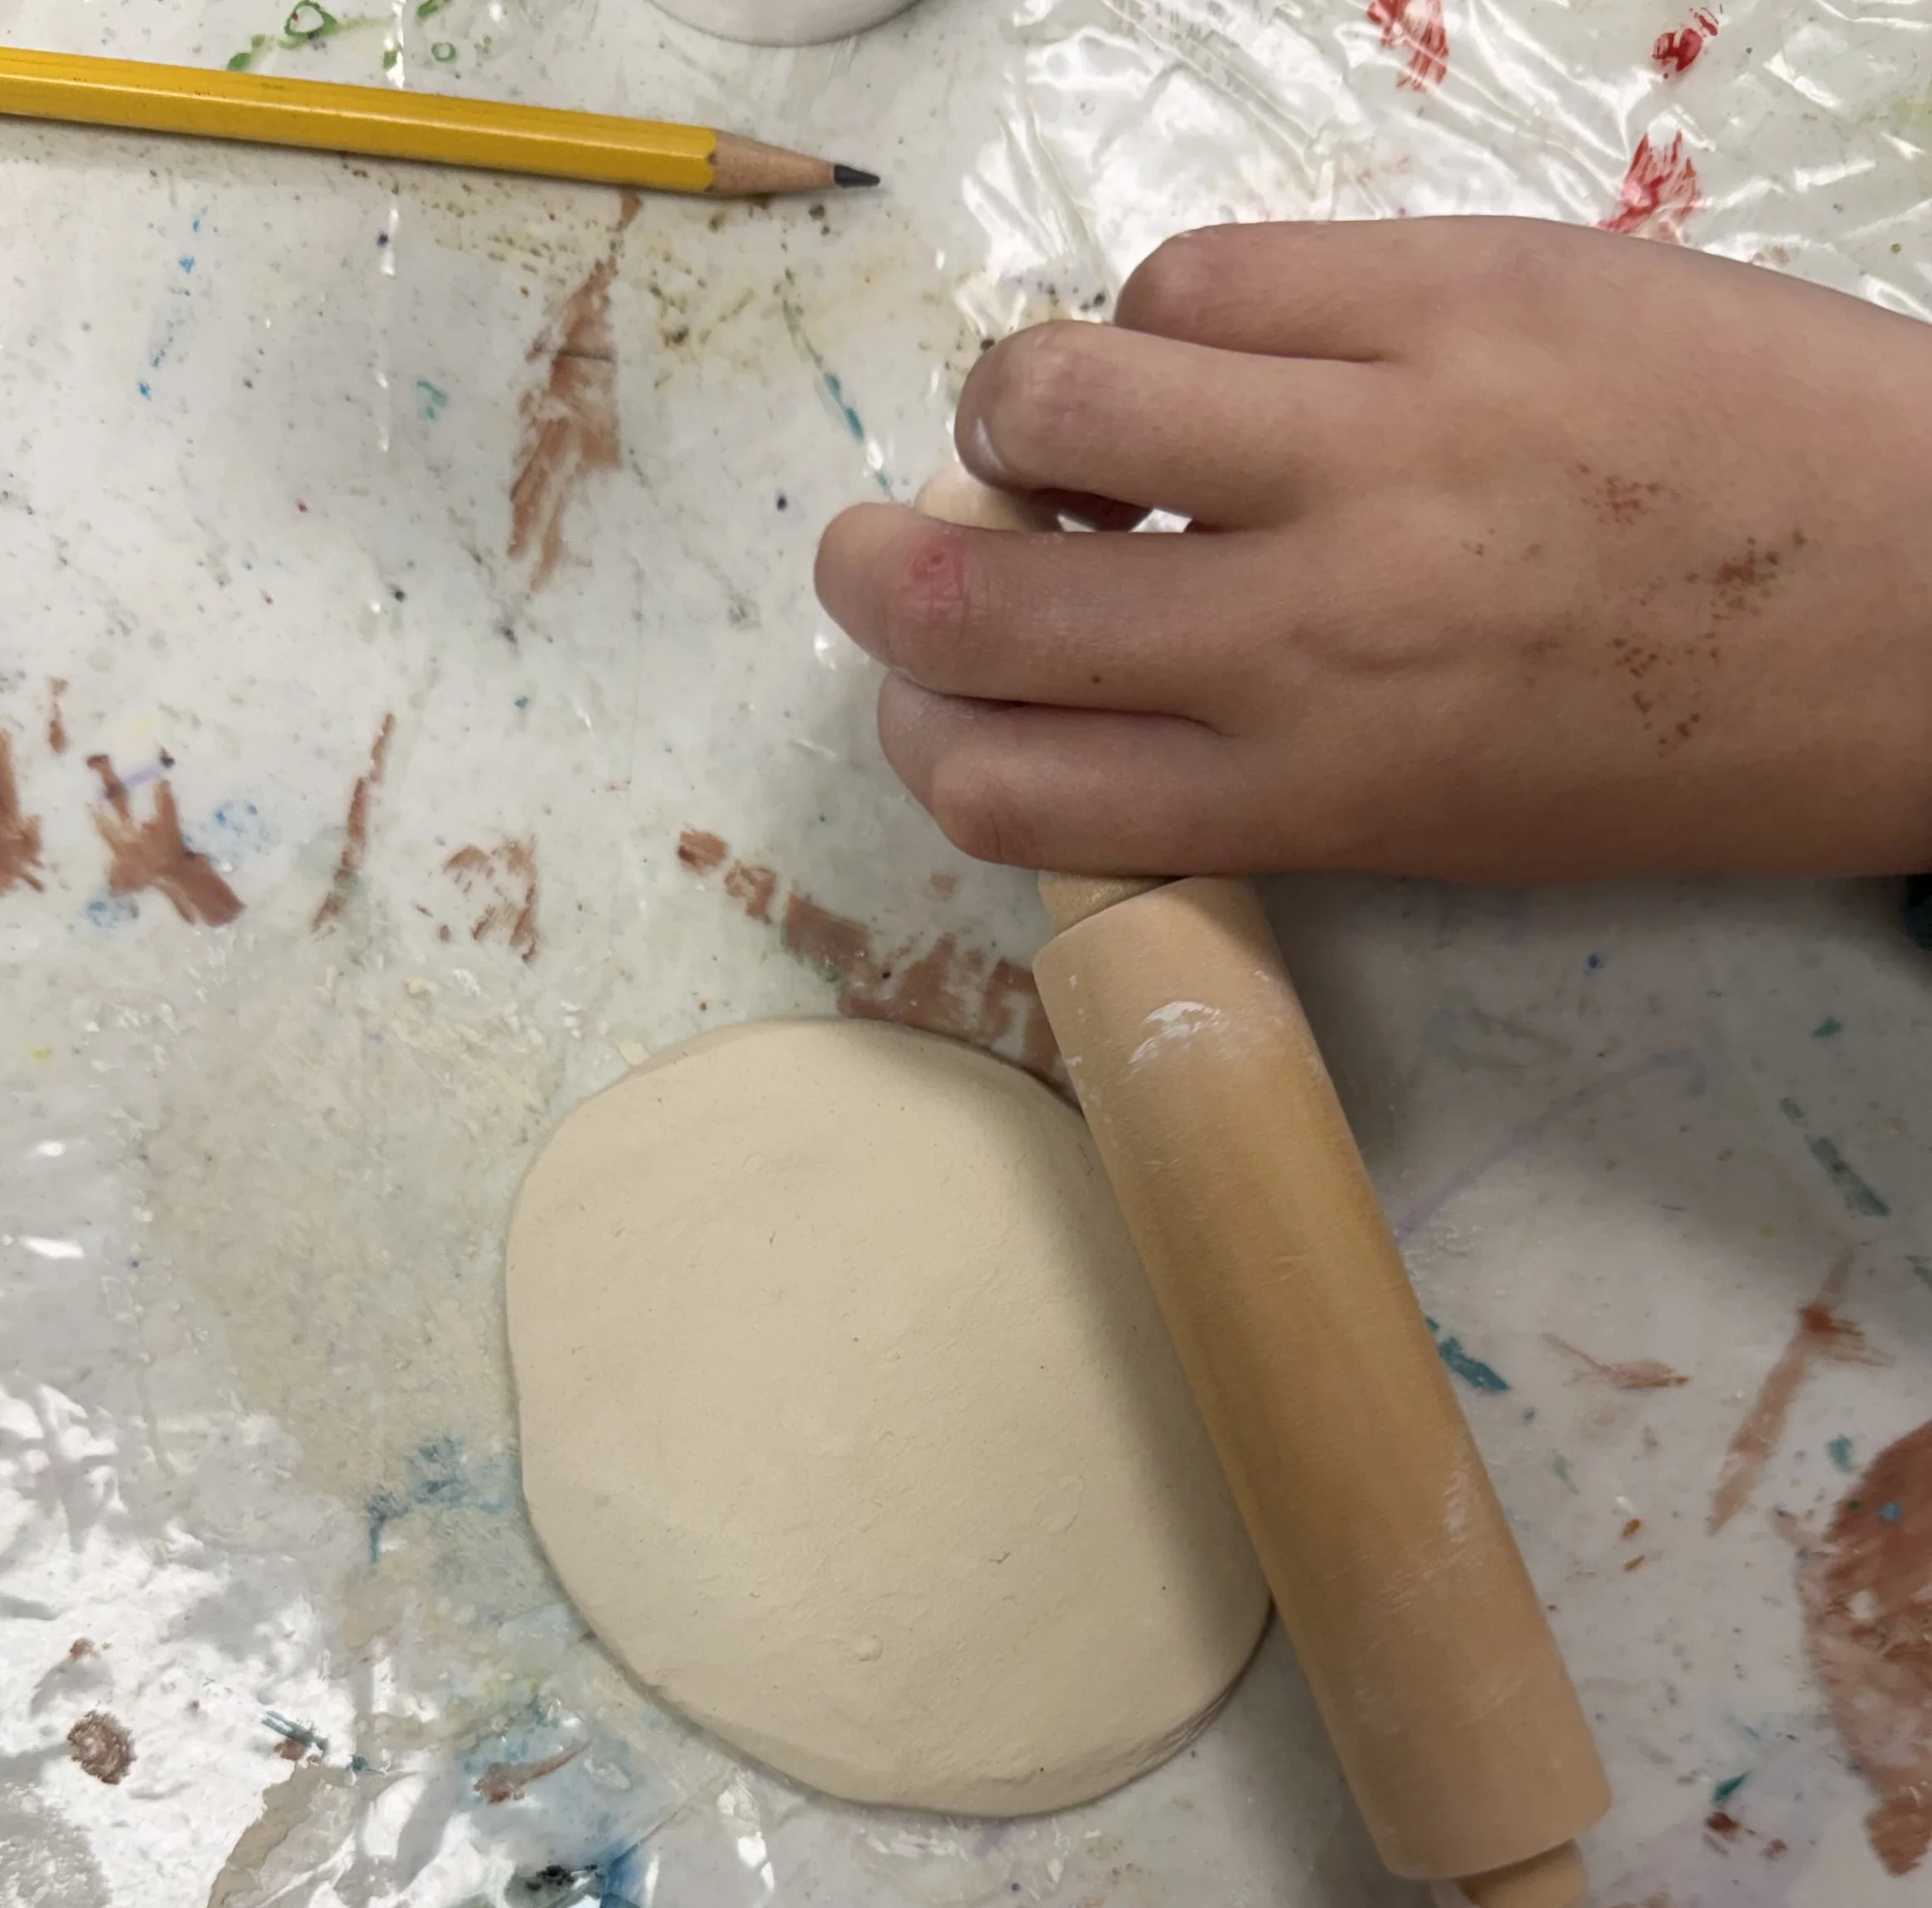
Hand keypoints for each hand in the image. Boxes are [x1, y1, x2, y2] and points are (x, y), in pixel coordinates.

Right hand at [814, 220, 1931, 881]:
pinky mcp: (1445, 291)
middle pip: (978, 597)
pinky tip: (1222, 353)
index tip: (929, 706)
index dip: (922, 742)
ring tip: (1073, 431)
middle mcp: (1304, 634)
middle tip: (887, 557)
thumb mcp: (1446, 828)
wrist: (1927, 611)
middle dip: (883, 576)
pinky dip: (1170, 315)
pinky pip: (1204, 276)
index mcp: (1309, 797)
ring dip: (1016, 420)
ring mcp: (1370, 447)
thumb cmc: (1695, 747)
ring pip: (1052, 396)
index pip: (1009, 787)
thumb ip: (1261, 769)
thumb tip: (1113, 682)